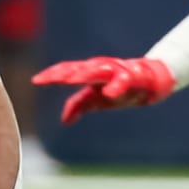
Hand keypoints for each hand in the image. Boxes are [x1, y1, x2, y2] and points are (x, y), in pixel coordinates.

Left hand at [32, 56, 174, 125]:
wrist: (153, 79)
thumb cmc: (122, 87)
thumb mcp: (98, 99)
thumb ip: (79, 105)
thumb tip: (64, 120)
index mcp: (91, 73)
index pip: (68, 71)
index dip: (52, 75)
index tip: (36, 80)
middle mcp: (102, 69)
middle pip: (80, 69)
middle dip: (65, 73)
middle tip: (49, 78)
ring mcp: (118, 71)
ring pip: (100, 70)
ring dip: (85, 74)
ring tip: (70, 80)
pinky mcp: (135, 76)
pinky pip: (125, 80)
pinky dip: (117, 85)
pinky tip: (109, 92)